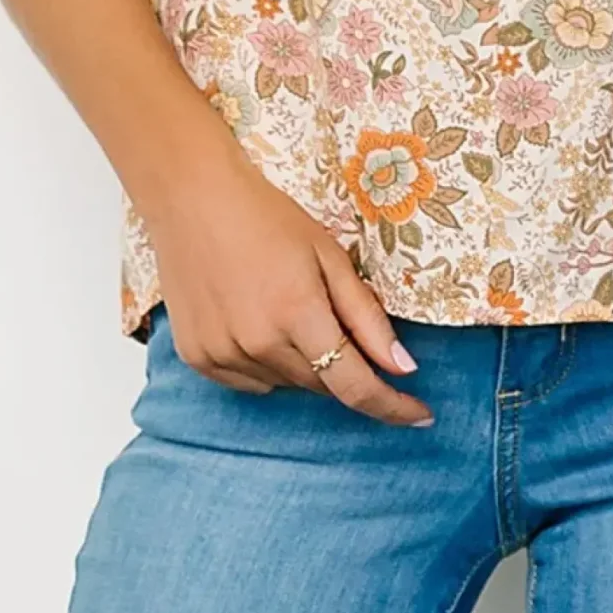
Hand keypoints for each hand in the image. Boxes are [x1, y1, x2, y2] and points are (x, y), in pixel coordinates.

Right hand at [138, 125, 432, 426]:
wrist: (192, 198)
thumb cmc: (265, 217)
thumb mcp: (329, 256)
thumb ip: (367, 317)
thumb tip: (403, 367)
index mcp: (297, 313)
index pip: (354, 386)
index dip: (392, 407)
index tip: (420, 415)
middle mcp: (258, 343)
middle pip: (322, 384)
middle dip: (342, 364)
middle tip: (329, 316)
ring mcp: (223, 354)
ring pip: (287, 384)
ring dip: (301, 361)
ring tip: (283, 305)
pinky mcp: (197, 358)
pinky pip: (250, 382)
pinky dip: (266, 364)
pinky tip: (255, 320)